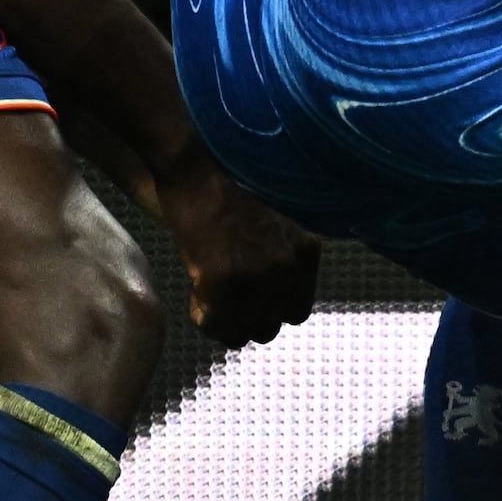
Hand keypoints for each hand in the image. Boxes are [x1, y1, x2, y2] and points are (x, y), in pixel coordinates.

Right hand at [155, 162, 325, 346]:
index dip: (271, 309)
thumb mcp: (280, 223)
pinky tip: (196, 299)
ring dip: (227, 322)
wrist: (198, 170)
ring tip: (209, 301)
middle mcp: (287, 267)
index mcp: (306, 251)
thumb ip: (284, 258)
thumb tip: (272, 300)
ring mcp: (256, 276)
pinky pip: (218, 324)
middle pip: (272, 324)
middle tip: (227, 304)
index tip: (252, 301)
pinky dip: (205, 320)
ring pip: (246, 331)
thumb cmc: (233, 189)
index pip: (298, 310)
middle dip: (248, 319)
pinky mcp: (221, 280)